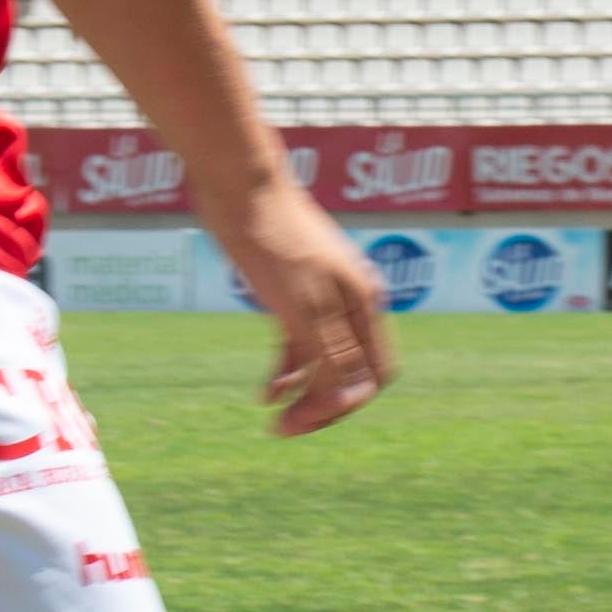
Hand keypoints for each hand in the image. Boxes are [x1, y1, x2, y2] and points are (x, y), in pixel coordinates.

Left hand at [213, 194, 395, 434]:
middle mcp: (350, 301)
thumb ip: (327, 353)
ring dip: (303, 391)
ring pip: (324, 361)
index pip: (373, 375)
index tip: (300, 421)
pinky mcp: (291, 288)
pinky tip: (265, 390)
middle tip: (284, 429)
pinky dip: (286, 368)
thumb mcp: (301, 305)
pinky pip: (300, 342)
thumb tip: (346, 399)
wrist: (238, 183)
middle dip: (323, 404)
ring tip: (272, 415)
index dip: (342, 405)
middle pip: (351, 372)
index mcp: (363, 304)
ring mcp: (321, 295)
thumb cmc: (273, 240)